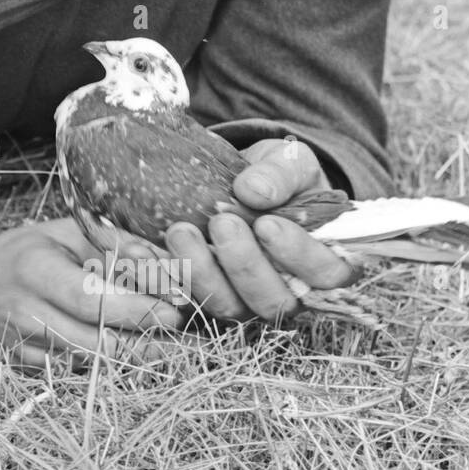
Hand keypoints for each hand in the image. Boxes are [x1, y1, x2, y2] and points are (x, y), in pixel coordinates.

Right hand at [0, 218, 188, 365]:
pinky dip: (108, 369)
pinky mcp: (26, 371)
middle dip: (149, 346)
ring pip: (91, 367)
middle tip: (186, 339)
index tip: (175, 311)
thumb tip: (167, 263)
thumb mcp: (61, 232)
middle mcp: (26, 315)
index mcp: (35, 271)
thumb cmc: (20, 253)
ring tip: (172, 351)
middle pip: (98, 345)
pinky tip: (134, 358)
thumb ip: (112, 244)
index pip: (92, 300)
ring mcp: (23, 349)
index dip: (137, 311)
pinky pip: (76, 375)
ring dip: (136, 362)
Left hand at [164, 137, 356, 323]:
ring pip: (227, 307)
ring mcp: (244, 299)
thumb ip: (281, 174)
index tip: (268, 223)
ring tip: (180, 231)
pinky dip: (161, 278)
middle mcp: (288, 291)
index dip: (299, 255)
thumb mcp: (289, 162)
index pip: (327, 274)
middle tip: (222, 224)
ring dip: (201, 273)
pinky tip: (141, 251)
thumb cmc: (279, 176)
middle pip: (274, 301)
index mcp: (324, 262)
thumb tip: (255, 191)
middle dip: (244, 265)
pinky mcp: (203, 297)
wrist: (240, 182)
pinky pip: (182, 299)